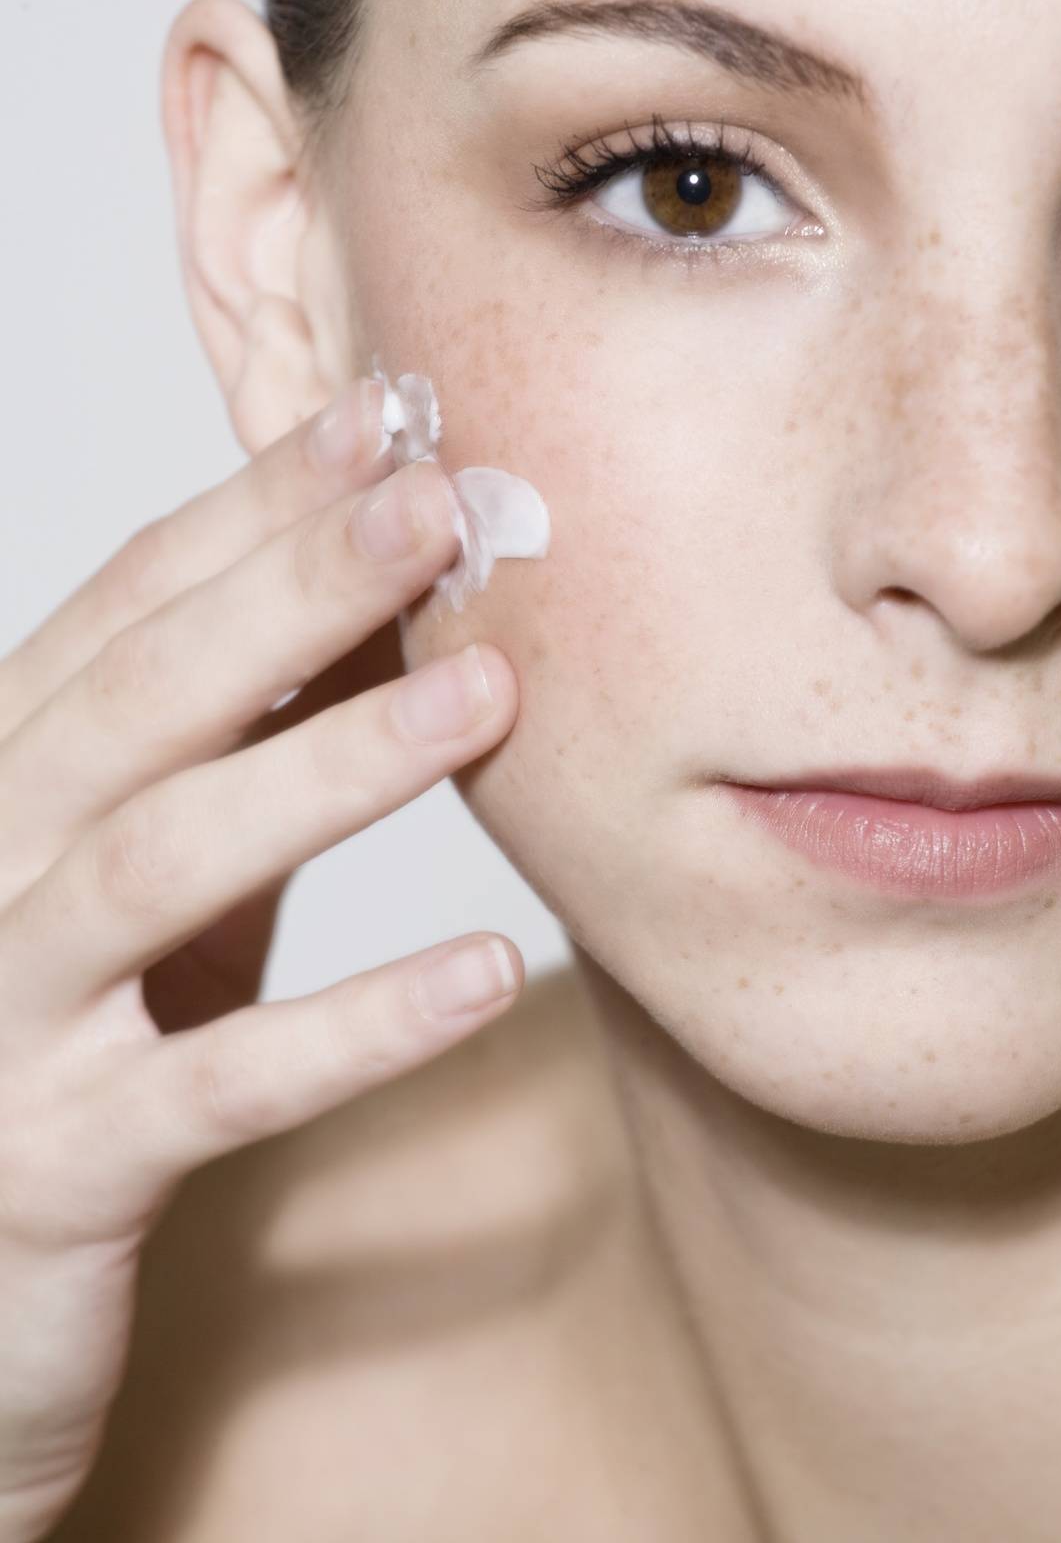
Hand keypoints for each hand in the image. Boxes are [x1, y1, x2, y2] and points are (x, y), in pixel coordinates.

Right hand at [0, 376, 523, 1540]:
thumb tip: (396, 589)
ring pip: (160, 861)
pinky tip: (486, 971)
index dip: (258, 507)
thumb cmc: (84, 1024)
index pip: (130, 605)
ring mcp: (7, 1014)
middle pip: (138, 700)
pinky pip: (216, 1084)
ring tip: (483, 696)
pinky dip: (353, 1025)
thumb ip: (244, 736)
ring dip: (326, 768)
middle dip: (289, 590)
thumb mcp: (164, 858)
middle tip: (438, 505)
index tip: (388, 422)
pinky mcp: (61, 1165)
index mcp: (11, 772)